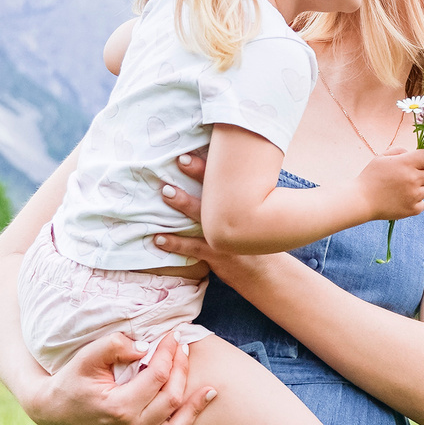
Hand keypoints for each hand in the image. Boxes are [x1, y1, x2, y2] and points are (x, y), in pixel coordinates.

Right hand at [23, 329, 214, 424]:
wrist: (55, 412)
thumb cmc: (71, 382)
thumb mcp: (86, 358)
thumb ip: (114, 345)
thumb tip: (145, 346)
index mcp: (118, 407)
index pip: (157, 376)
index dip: (169, 353)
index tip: (174, 336)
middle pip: (170, 399)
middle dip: (182, 370)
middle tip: (186, 349)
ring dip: (195, 410)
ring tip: (212, 391)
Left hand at [154, 158, 244, 280]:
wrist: (266, 274)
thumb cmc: (253, 242)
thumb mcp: (251, 217)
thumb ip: (234, 199)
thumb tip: (217, 177)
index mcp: (241, 206)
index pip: (227, 180)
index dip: (211, 164)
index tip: (198, 149)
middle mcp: (234, 218)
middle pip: (214, 191)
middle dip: (198, 174)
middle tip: (180, 160)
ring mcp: (225, 236)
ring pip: (201, 217)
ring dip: (182, 204)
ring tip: (165, 192)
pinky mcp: (217, 255)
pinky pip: (192, 248)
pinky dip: (174, 243)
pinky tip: (158, 238)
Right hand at [357, 146, 423, 221]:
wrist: (361, 200)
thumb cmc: (371, 177)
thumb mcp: (382, 157)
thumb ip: (400, 151)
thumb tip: (412, 154)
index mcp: (406, 163)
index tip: (418, 163)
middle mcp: (413, 179)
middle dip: (418, 175)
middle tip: (402, 178)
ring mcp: (414, 195)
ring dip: (416, 189)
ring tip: (398, 191)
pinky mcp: (413, 209)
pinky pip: (422, 204)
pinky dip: (414, 203)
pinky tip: (400, 200)